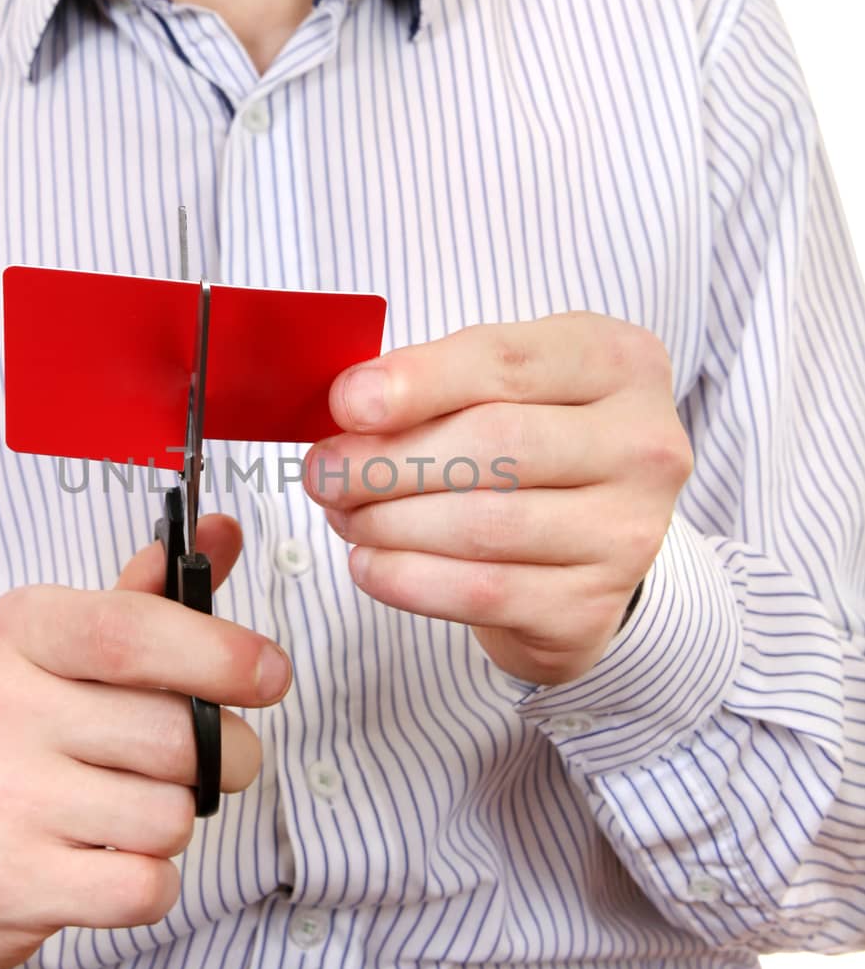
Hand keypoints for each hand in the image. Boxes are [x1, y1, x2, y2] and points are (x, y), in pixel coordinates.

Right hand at [0, 515, 290, 968]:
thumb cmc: (25, 735)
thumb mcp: (68, 650)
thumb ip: (149, 595)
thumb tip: (224, 530)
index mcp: (19, 633)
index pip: (133, 632)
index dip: (219, 653)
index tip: (271, 674)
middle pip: (175, 736)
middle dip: (225, 755)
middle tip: (208, 761)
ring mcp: (0, 798)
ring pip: (169, 816)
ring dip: (176, 821)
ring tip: (130, 811)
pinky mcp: (11, 881)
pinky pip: (145, 887)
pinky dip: (151, 883)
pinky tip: (108, 862)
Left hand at [302, 312, 692, 685]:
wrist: (590, 547)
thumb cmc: (532, 445)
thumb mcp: (504, 387)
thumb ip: (438, 383)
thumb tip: (349, 405)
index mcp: (618, 362)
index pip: (506, 362)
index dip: (417, 381)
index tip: (346, 403)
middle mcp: (643, 444)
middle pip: (496, 444)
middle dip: (388, 460)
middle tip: (324, 473)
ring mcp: (628, 531)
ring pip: (484, 524)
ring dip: (389, 522)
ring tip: (344, 515)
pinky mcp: (592, 606)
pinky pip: (482, 592)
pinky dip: (408, 579)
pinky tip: (369, 564)